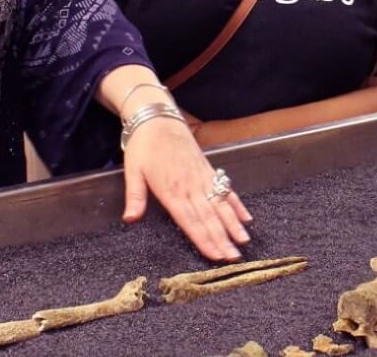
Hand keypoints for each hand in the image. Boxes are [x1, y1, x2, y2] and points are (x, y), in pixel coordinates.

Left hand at [122, 117, 252, 261]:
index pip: (190, 221)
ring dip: (233, 224)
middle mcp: (190, 186)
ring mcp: (202, 178)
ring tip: (244, 241)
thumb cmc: (144, 145)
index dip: (204, 239)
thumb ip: (135, 196)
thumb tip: (130, 219)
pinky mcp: (208, 170)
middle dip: (222, 239)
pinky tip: (246, 218)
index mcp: (171, 190)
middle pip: (209, 218)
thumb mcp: (132, 171)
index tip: (215, 255)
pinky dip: (236, 204)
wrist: (158, 118)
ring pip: (221, 206)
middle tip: (234, 258)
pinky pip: (226, 190)